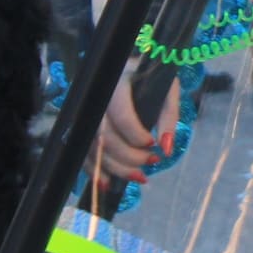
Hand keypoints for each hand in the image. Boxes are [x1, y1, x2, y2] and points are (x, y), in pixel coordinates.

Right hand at [95, 69, 178, 185]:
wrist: (129, 69)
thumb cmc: (150, 78)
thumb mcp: (167, 89)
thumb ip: (169, 117)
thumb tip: (166, 148)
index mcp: (118, 83)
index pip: (121, 114)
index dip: (136, 134)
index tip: (152, 143)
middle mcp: (97, 99)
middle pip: (106, 136)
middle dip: (130, 156)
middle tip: (151, 161)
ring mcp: (86, 114)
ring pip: (94, 149)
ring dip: (116, 169)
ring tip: (140, 176)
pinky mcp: (83, 128)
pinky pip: (84, 154)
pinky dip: (95, 172)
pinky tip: (109, 183)